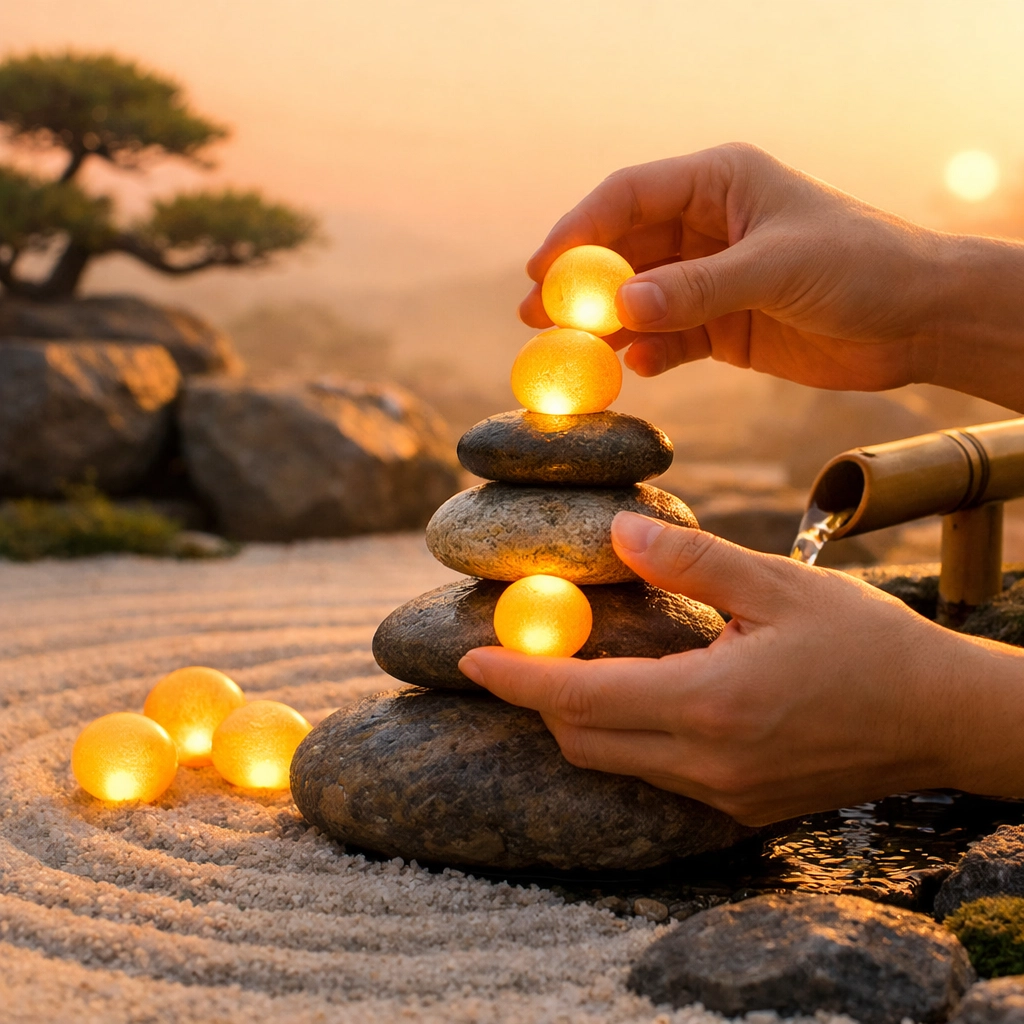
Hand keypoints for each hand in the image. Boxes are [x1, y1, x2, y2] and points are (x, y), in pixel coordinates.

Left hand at [459, 512, 1023, 824]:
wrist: (943, 718)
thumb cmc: (870, 644)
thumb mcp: (781, 585)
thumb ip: (691, 561)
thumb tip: (618, 534)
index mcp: (710, 706)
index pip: (580, 700)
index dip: (516, 680)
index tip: (470, 661)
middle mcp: (708, 764)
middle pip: (582, 741)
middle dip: (537, 699)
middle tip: (521, 650)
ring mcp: (725, 796)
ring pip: (614, 765)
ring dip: (578, 720)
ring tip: (571, 667)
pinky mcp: (742, 808)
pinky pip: (655, 778)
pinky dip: (623, 740)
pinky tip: (634, 698)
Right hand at [520, 143, 1023, 408]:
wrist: (918, 320)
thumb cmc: (861, 266)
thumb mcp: (775, 269)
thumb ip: (696, 289)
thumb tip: (618, 309)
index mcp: (718, 183)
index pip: (629, 197)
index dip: (578, 230)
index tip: (541, 267)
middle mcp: (707, 227)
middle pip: (624, 252)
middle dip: (581, 286)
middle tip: (535, 317)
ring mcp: (711, 279)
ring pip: (641, 300)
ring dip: (606, 326)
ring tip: (568, 353)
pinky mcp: (723, 327)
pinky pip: (669, 339)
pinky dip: (649, 353)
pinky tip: (635, 368)